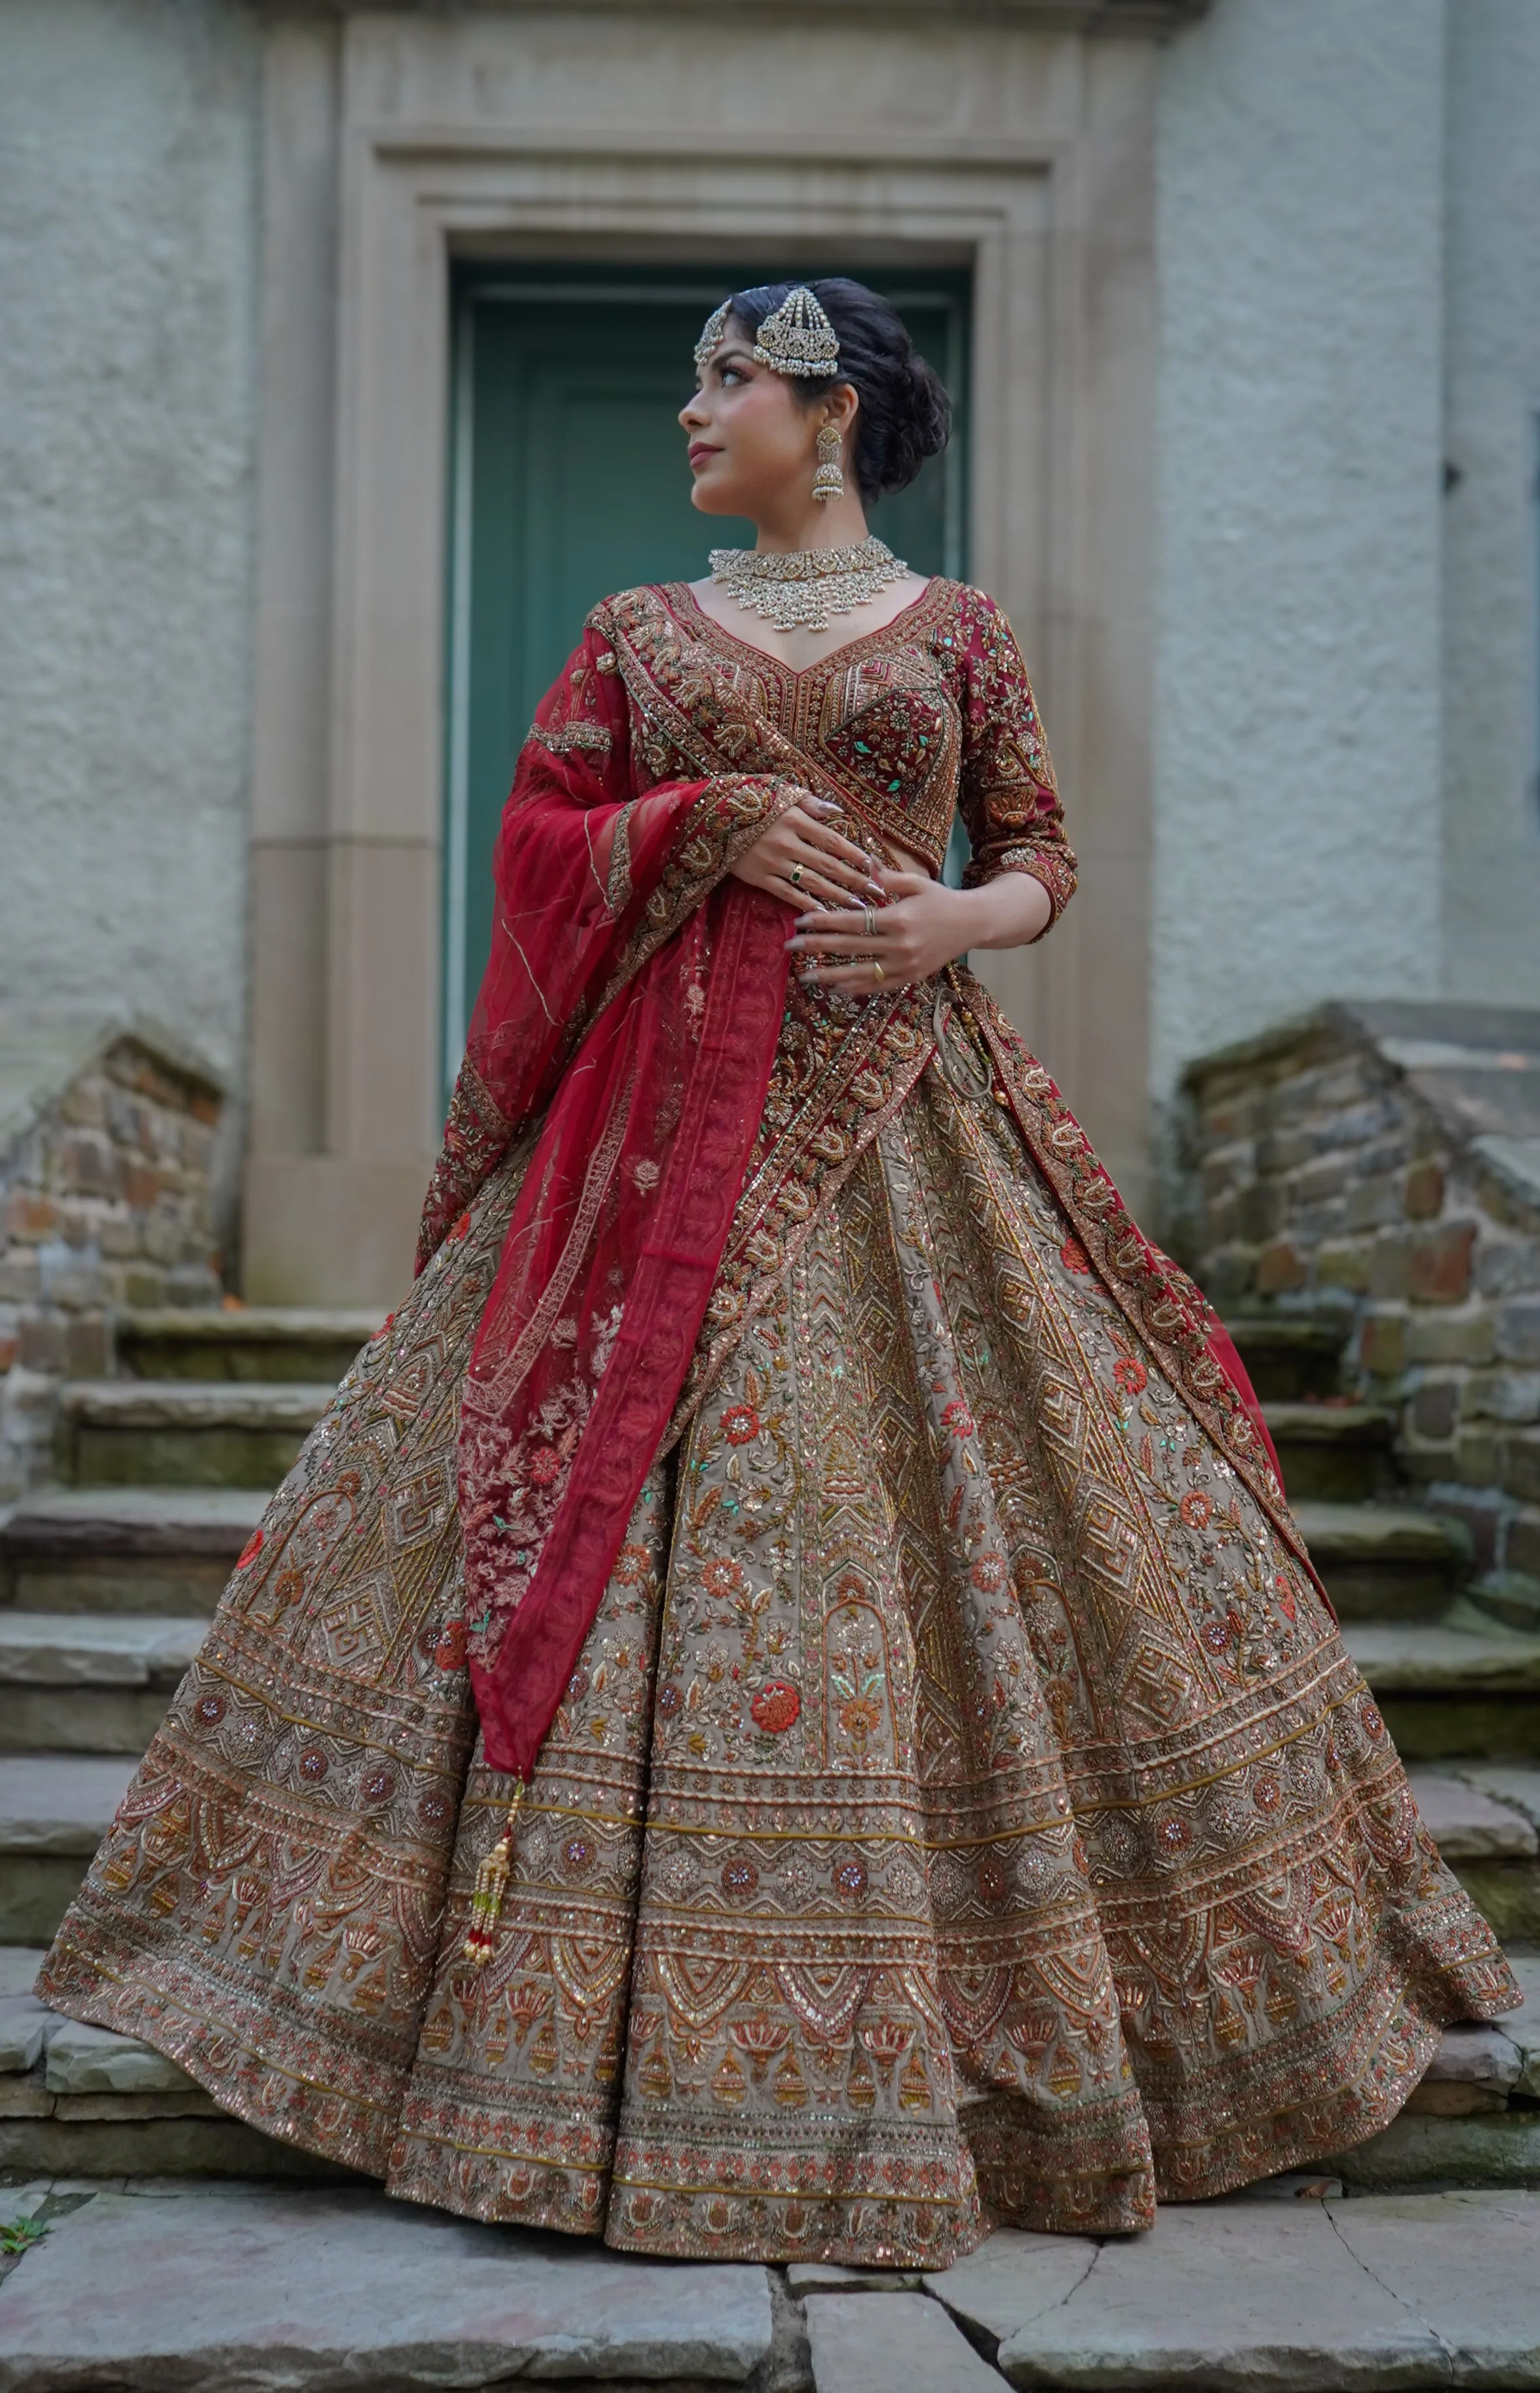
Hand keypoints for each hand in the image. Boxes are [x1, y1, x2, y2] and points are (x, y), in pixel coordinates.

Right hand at [729, 795, 884, 911]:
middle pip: (828, 864)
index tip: (874, 866)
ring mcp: (772, 862)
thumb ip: (809, 802)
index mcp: (794, 819)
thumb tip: (837, 812)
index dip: (855, 854)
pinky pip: (787, 893)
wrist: (709, 818)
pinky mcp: (758, 878)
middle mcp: (786, 842)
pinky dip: (806, 904)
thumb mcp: (779, 792)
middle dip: (855, 880)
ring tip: (859, 906)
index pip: (833, 840)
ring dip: (837, 895)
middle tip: (877, 892)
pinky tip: (824, 912)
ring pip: (811, 882)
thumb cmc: (749, 801)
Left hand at [786, 865, 1051, 990]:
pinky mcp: (910, 978)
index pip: (851, 922)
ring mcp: (905, 965)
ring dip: (829, 975)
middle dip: (816, 947)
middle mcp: (900, 945)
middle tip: (789, 947)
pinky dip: (855, 989)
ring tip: (805, 976)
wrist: (973, 924)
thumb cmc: (942, 899)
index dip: (823, 922)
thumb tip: (864, 863)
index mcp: (898, 918)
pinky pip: (877, 986)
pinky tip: (835, 988)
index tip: (800, 921)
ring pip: (860, 973)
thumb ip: (888, 877)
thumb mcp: (917, 882)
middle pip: (849, 948)